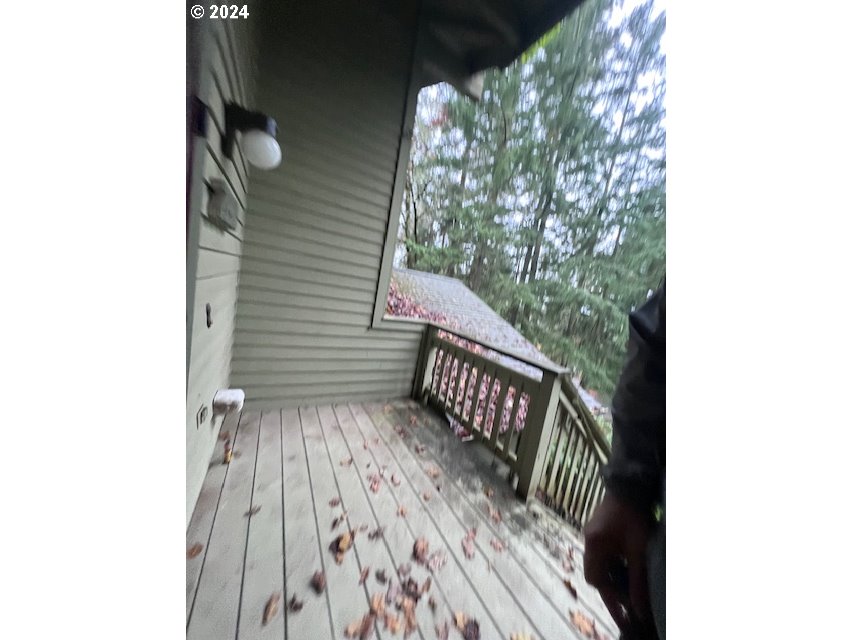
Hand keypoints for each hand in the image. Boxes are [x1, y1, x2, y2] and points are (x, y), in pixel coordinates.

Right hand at [583, 492, 653, 632]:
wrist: (630, 484)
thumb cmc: (633, 515)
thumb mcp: (638, 549)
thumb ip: (636, 578)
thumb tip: (638, 605)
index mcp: (594, 545)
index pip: (595, 580)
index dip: (610, 598)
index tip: (624, 612)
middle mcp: (588, 540)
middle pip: (594, 573)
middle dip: (610, 589)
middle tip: (628, 600)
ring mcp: (592, 533)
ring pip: (599, 564)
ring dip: (612, 577)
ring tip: (630, 587)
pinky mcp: (599, 529)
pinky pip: (602, 554)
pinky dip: (613, 565)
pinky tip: (627, 568)